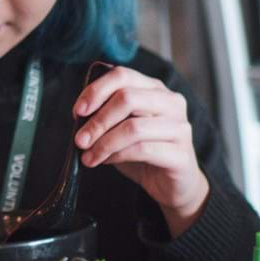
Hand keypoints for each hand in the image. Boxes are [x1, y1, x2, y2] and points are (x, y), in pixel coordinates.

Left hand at [73, 67, 208, 237]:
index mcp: (156, 90)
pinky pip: (143, 150)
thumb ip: (108, 114)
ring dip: (104, 143)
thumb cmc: (144, 153)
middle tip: (79, 140)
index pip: (123, 75)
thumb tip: (81, 114)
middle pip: (127, 98)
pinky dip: (117, 156)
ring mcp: (180, 128)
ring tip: (88, 156)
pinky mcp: (181, 154)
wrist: (172, 184)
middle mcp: (171, 103)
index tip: (78, 112)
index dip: (96, 91)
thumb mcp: (123, 127)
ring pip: (133, 127)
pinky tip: (106, 161)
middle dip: (98, 121)